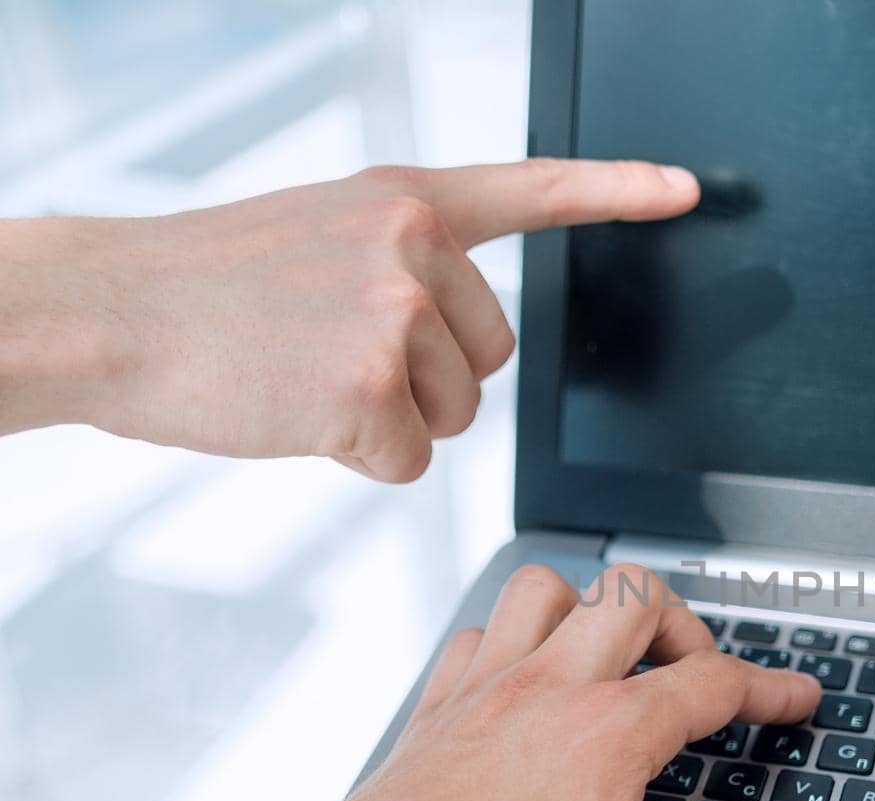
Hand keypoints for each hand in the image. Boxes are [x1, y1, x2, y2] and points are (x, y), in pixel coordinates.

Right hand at [0, 159, 698, 480]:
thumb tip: (461, 335)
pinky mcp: (369, 389)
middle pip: (494, 357)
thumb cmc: (208, 286)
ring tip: (309, 377)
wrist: (110, 312)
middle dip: (431, 377)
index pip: (533, 188)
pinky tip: (298, 414)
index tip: (686, 191)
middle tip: (335, 353)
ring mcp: (394, 314)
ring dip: (395, 419)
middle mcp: (415, 245)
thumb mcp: (320, 232)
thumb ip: (404, 262)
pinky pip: (410, 460)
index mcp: (407, 201)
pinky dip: (358, 459)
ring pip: (458, 413)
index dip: (618, 191)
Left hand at [250, 564, 844, 800]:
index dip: (771, 689)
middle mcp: (546, 687)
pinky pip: (481, 633)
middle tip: (705, 677)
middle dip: (689, 626)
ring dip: (596, 609)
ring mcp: (483, 690)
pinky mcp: (435, 711)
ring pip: (549, 590)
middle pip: (636, 599)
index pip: (716, 682)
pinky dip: (518, 639)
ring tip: (620, 658)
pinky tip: (527, 680)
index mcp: (607, 729)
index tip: (795, 700)